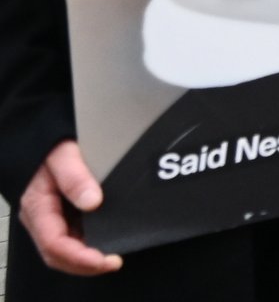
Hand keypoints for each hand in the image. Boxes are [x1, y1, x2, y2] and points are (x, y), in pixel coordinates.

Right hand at [20, 141, 119, 276]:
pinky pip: (70, 238)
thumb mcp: (63, 156)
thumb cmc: (50, 147)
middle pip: (58, 255)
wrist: (42, 139)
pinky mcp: (60, 216)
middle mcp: (41, 219)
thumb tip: (93, 202)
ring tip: (111, 258)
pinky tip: (105, 242)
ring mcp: (50, 219)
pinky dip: (87, 246)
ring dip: (86, 259)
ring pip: (64, 250)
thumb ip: (76, 177)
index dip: (80, 258)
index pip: (55, 244)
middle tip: (114, 262)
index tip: (105, 260)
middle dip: (85, 265)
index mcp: (37, 207)